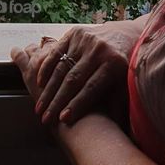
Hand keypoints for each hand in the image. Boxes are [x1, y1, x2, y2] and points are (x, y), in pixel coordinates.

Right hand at [14, 23, 138, 124]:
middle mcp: (98, 50)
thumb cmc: (125, 68)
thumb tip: (113, 131)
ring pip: (61, 67)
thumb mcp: (126, 85)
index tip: (63, 120)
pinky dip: (46, 68)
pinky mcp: (75, 33)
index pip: (91, 88)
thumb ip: (118, 104)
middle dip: (57, 101)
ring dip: (48, 89)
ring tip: (39, 107)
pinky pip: (56, 52)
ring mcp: (85, 40)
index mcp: (114, 64)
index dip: (77, 104)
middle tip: (46, 119)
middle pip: (73, 79)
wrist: (126, 36)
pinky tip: (38, 84)